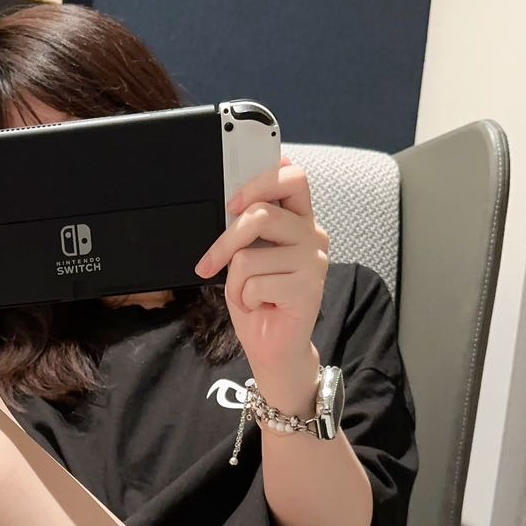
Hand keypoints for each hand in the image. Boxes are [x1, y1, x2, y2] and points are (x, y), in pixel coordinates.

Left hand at [193, 152, 328, 408]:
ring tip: (248, 294)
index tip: (232, 202)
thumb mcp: (246, 256)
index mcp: (300, 220)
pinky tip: (261, 306)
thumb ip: (247, 229)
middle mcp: (313, 234)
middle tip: (210, 262)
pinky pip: (256, 283)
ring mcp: (314, 260)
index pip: (293, 178)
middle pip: (262, 213)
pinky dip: (245, 299)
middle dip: (226, 240)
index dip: (260, 181)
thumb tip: (230, 202)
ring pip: (250, 255)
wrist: (273, 347)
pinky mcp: (309, 287)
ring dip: (235, 281)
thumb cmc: (258, 299)